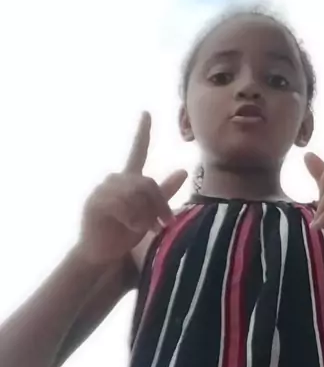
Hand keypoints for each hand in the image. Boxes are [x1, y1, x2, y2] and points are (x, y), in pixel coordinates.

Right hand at [78, 112, 186, 264]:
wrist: (100, 252)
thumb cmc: (123, 232)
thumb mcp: (149, 213)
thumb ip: (164, 193)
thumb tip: (183, 170)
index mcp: (129, 179)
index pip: (137, 150)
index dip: (143, 131)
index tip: (146, 113)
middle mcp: (115, 179)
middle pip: (147, 183)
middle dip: (160, 204)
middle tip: (166, 223)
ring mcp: (103, 189)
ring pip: (137, 194)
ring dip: (147, 214)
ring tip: (148, 229)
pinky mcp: (96, 202)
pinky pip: (124, 205)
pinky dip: (134, 219)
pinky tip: (132, 228)